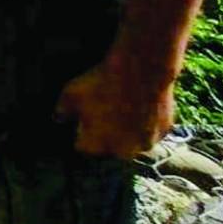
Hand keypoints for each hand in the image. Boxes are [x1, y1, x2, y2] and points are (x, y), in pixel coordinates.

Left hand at [55, 55, 175, 158]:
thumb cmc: (101, 84)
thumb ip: (62, 111)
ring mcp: (146, 143)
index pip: (83, 146)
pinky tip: (140, 105)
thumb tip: (58, 118)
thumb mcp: (70, 94)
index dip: (81, 132)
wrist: (140, 72)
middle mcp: (122, 151)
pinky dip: (146, 122)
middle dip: (106, 135)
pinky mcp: (164, 132)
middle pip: (110, 147)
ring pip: (133, 141)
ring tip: (123, 108)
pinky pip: (151, 131)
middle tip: (104, 111)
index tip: (82, 119)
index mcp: (96, 146)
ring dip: (128, 131)